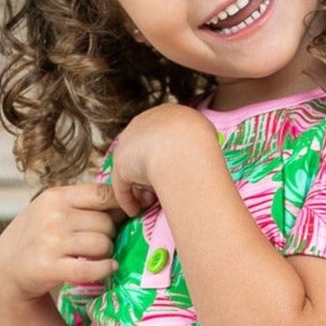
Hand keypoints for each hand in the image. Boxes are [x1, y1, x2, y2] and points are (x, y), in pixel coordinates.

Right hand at [0, 182, 120, 306]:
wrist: (7, 266)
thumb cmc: (38, 235)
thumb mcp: (53, 209)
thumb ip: (84, 204)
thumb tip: (127, 204)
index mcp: (56, 196)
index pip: (103, 193)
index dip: (120, 207)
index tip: (124, 217)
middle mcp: (53, 216)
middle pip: (106, 223)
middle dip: (110, 234)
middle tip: (102, 242)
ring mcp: (51, 241)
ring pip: (102, 245)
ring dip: (107, 253)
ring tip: (98, 256)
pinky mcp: (50, 267)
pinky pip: (92, 269)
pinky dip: (105, 269)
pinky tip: (108, 268)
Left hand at [108, 101, 216, 218]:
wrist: (182, 147)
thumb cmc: (198, 142)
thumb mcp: (205, 135)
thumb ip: (197, 143)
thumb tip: (200, 156)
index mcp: (166, 114)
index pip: (161, 137)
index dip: (168, 157)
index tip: (176, 174)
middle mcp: (144, 124)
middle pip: (145, 152)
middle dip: (153, 173)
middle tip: (162, 190)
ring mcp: (129, 144)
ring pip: (133, 168)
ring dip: (141, 187)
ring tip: (151, 202)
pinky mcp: (120, 164)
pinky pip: (122, 184)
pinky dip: (128, 199)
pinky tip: (135, 211)